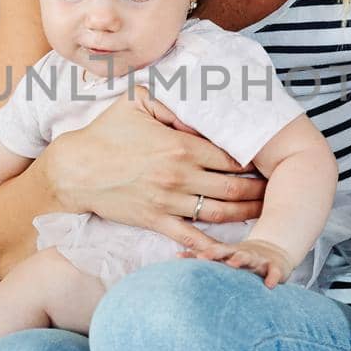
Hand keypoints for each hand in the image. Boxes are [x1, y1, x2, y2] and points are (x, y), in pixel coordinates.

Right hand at [44, 93, 265, 246]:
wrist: (75, 169)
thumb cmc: (106, 132)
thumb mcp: (137, 101)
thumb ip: (172, 101)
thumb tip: (197, 107)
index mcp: (180, 145)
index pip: (229, 156)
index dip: (252, 160)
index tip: (266, 162)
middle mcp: (180, 175)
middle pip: (232, 186)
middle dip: (257, 189)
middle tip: (274, 190)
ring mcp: (169, 201)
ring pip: (219, 212)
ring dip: (245, 214)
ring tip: (263, 212)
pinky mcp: (156, 220)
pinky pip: (191, 238)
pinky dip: (213, 246)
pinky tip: (231, 250)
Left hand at [180, 237, 294, 288]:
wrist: (275, 251)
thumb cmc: (242, 257)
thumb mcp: (225, 255)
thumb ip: (203, 256)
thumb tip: (176, 256)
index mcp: (229, 252)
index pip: (212, 251)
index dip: (199, 254)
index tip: (184, 257)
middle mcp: (243, 253)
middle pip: (227, 251)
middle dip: (216, 253)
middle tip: (204, 256)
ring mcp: (260, 259)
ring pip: (250, 257)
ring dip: (242, 259)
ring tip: (234, 262)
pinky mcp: (277, 267)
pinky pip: (275, 272)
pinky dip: (273, 277)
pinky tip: (270, 284)